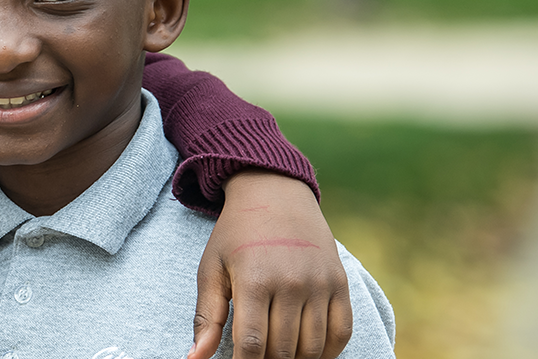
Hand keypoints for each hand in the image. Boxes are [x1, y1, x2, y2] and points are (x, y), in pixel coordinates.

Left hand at [188, 170, 351, 358]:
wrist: (275, 194)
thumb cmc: (236, 235)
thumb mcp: (211, 269)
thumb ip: (206, 317)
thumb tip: (196, 358)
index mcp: (253, 281)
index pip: (251, 344)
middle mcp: (291, 283)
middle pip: (282, 350)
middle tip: (256, 358)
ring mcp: (320, 284)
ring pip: (312, 347)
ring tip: (277, 356)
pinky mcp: (340, 283)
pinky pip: (341, 332)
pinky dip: (326, 352)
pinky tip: (308, 353)